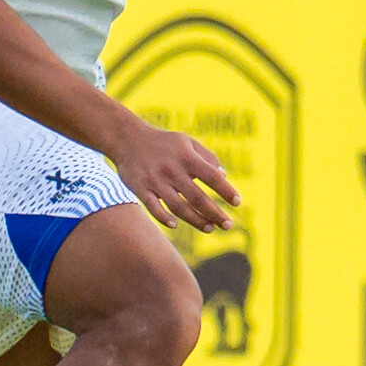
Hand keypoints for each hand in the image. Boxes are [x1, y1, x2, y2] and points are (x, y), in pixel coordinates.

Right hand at [110, 119, 239, 231]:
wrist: (127, 138)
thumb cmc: (164, 142)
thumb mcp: (187, 142)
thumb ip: (207, 157)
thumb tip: (224, 176)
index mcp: (187, 158)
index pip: (212, 177)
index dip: (226, 190)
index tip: (238, 203)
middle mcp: (172, 170)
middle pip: (197, 197)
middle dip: (215, 213)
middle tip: (228, 225)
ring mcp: (155, 180)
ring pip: (178, 206)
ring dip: (196, 220)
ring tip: (210, 228)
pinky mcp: (140, 188)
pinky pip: (153, 207)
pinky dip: (163, 217)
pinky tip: (175, 225)